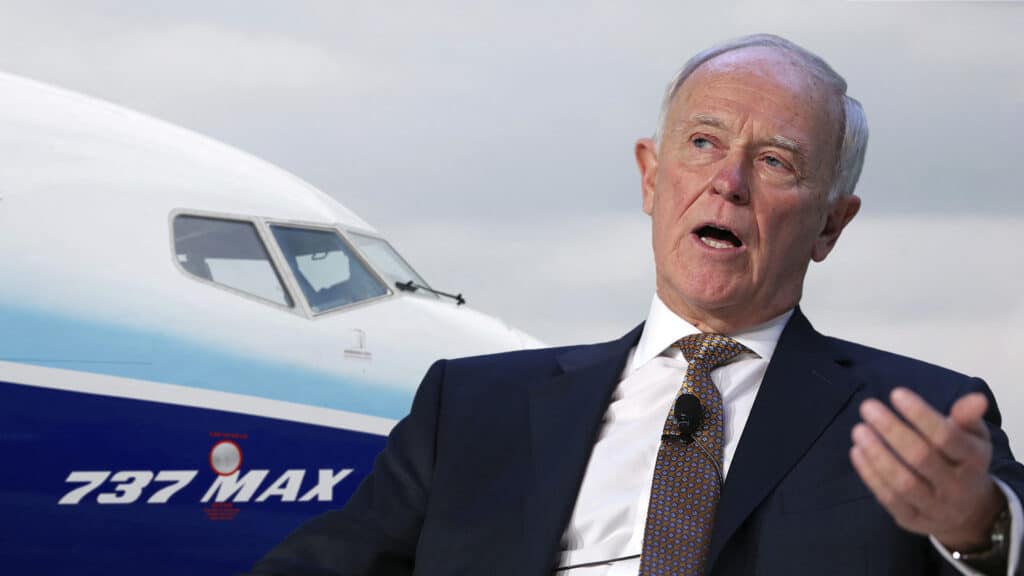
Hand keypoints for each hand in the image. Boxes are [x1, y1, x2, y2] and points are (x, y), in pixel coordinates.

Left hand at [850, 387, 1004, 549]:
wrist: (968, 512)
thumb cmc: (962, 461)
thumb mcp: (972, 437)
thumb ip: (967, 417)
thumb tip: (976, 398)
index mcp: (973, 460)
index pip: (947, 437)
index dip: (921, 415)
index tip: (896, 393)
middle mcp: (957, 486)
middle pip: (921, 457)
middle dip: (892, 430)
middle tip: (867, 406)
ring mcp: (935, 507)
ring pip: (903, 482)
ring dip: (877, 454)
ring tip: (859, 430)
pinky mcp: (913, 520)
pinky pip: (889, 499)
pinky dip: (870, 475)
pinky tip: (857, 452)